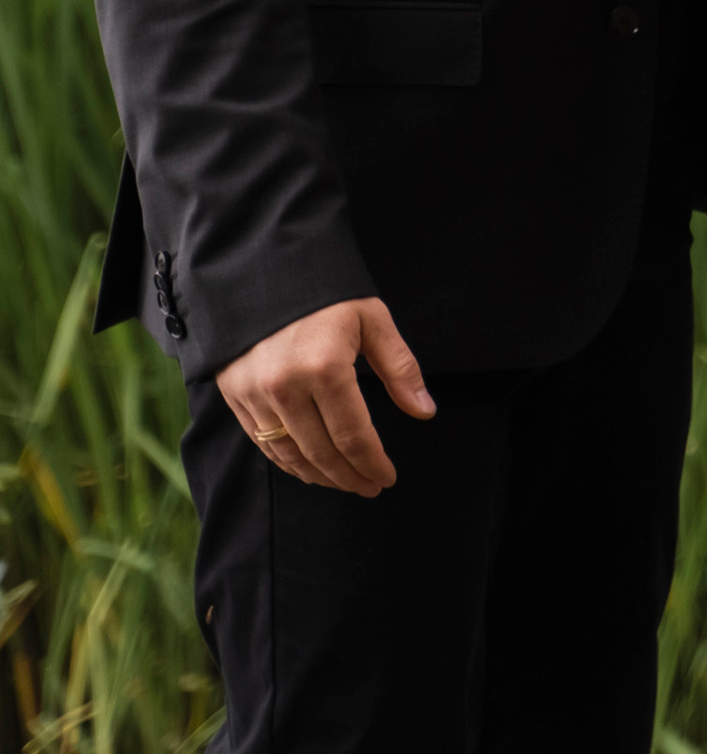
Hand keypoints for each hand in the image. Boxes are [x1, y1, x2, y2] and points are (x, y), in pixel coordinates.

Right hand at [216, 298, 434, 497]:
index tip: (387, 477)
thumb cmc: (326, 291)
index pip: (353, 436)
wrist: (262, 266)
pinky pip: (263, 443)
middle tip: (370, 487)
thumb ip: (399, 368)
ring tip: (344, 481)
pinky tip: (308, 467)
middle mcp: (285, 387)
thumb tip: (424, 411)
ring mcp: (255, 394)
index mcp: (325, 367)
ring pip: (290, 455)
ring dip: (320, 476)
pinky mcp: (235, 395)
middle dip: (350, 477)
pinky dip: (288, 462)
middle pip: (322, 452)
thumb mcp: (372, 319)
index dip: (372, 463)